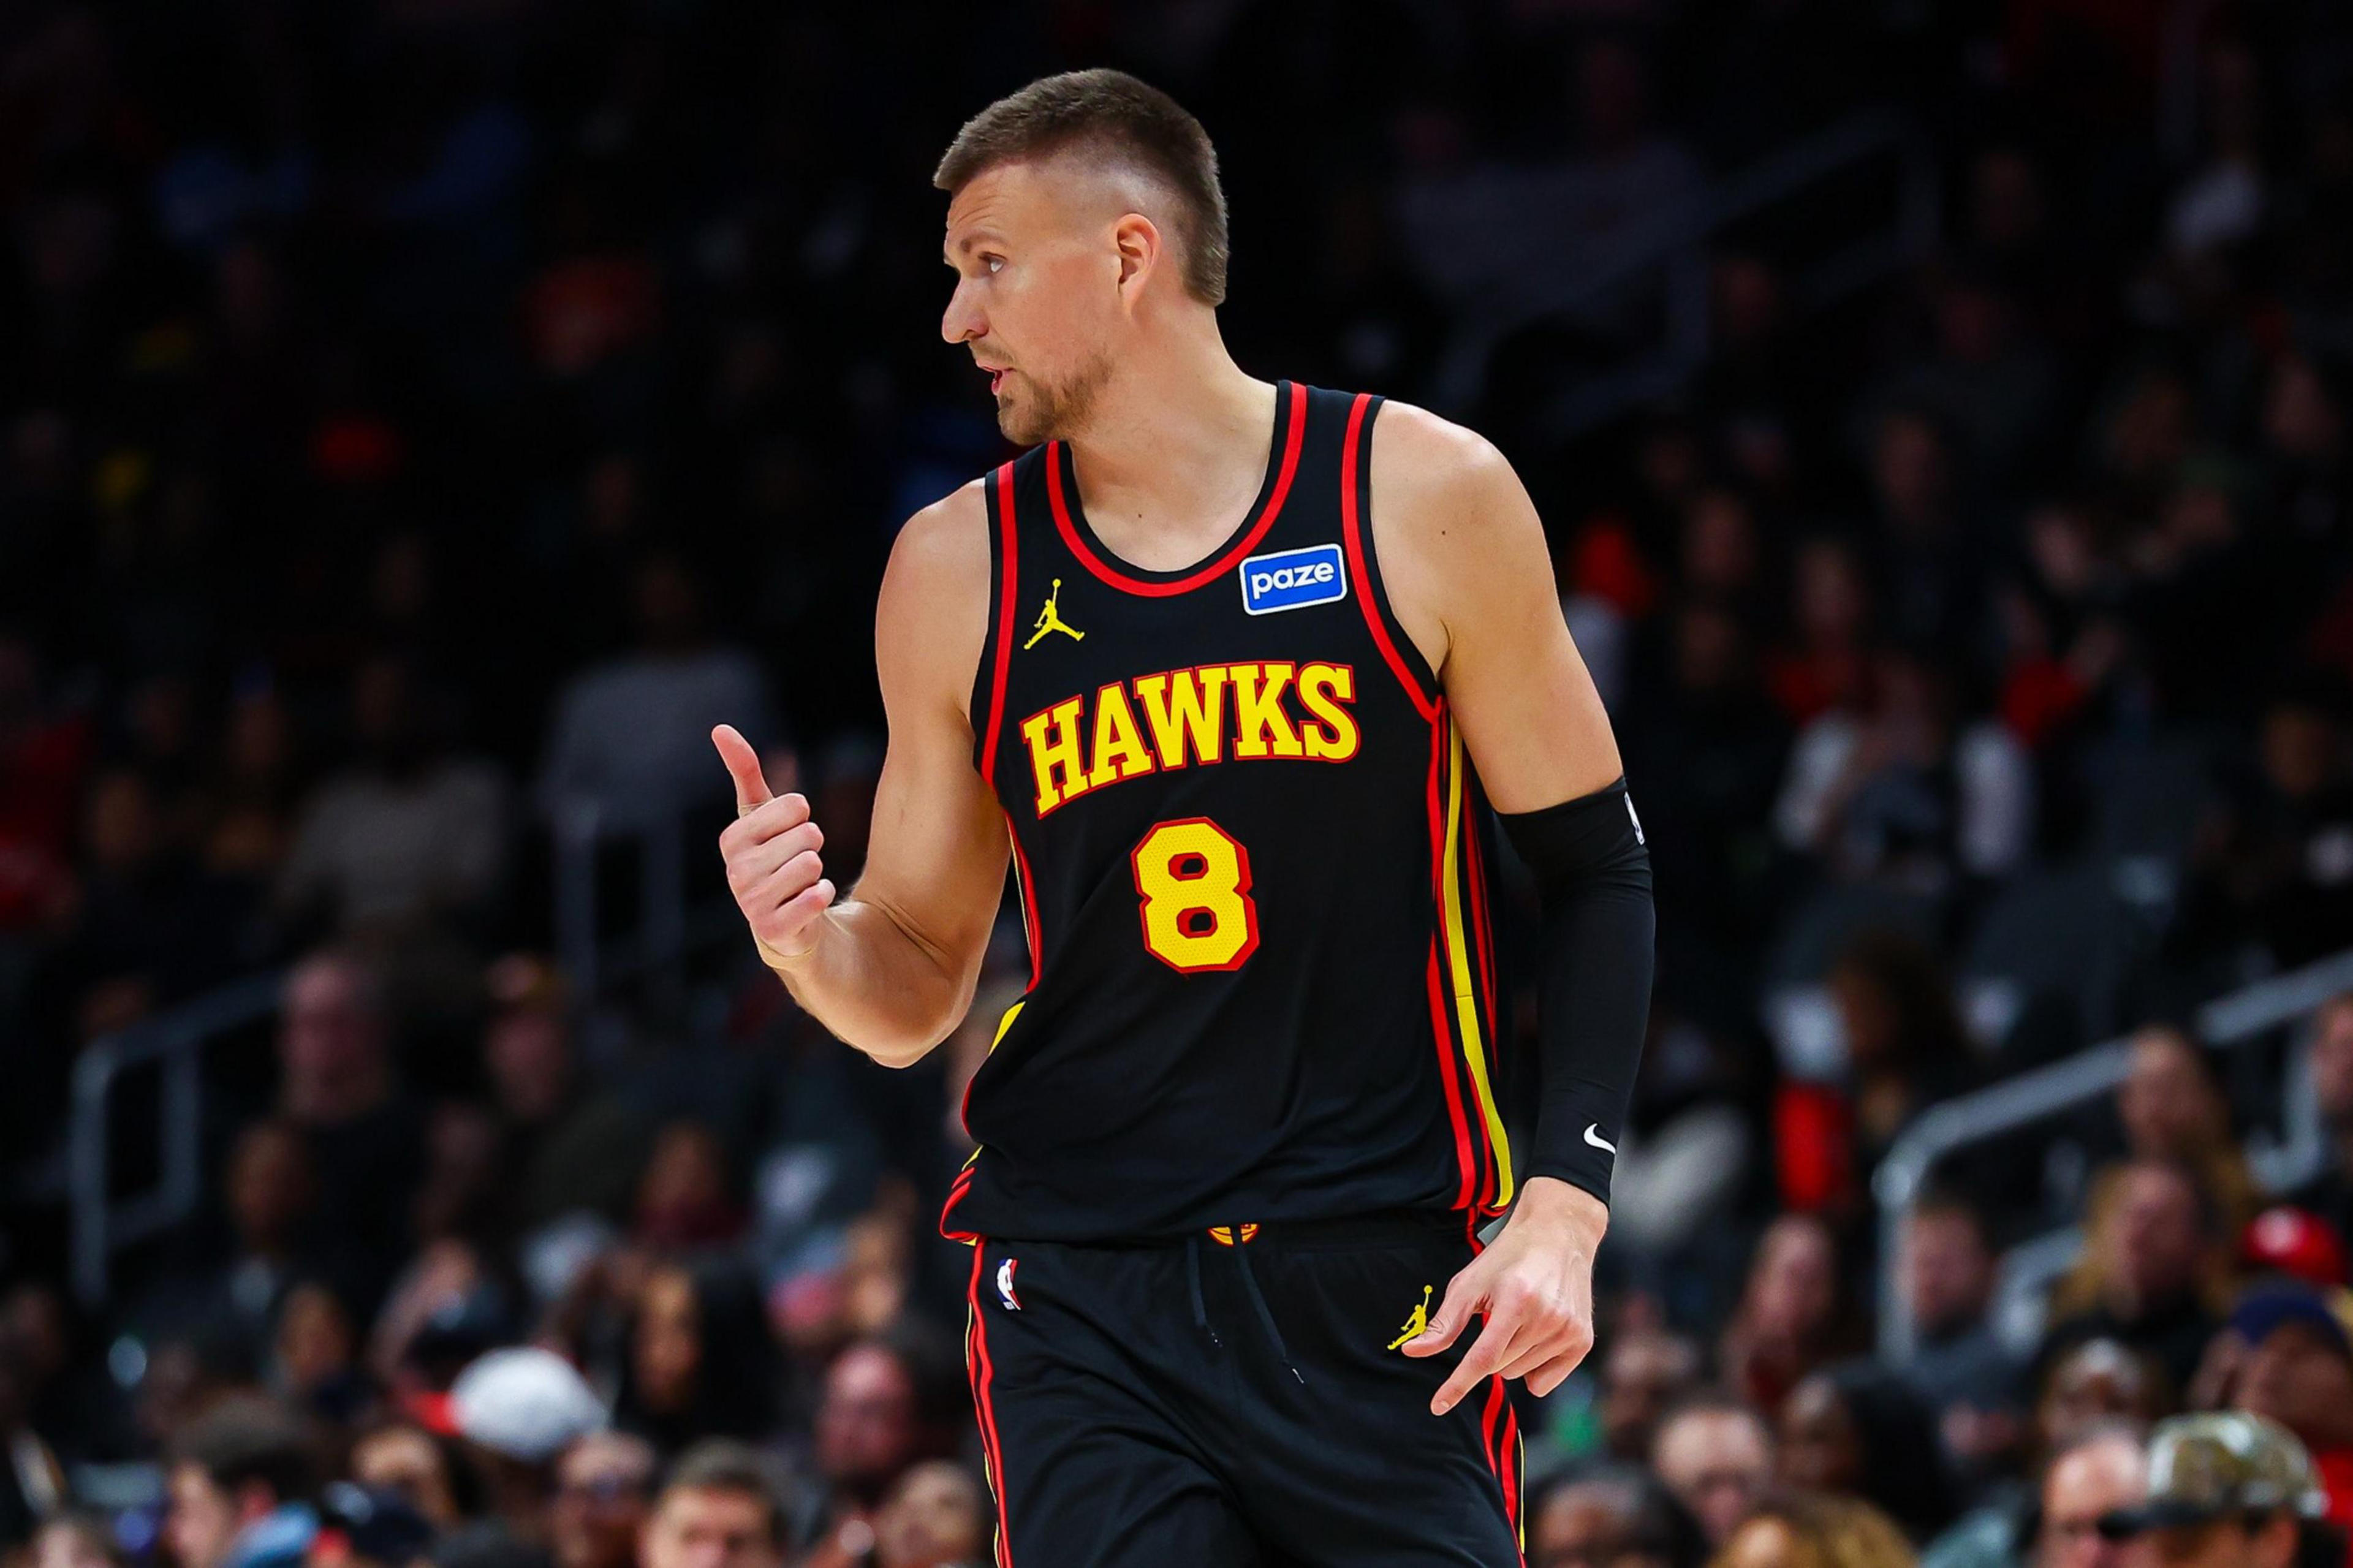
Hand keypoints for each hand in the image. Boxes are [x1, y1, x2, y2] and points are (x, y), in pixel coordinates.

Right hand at [714, 724, 835, 965]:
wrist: (787, 922)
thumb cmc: (775, 859)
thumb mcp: (761, 814)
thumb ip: (744, 771)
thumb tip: (719, 728)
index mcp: (732, 839)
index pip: (796, 806)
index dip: (803, 820)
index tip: (787, 837)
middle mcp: (736, 871)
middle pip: (809, 834)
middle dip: (813, 847)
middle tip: (796, 864)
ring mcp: (751, 903)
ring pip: (813, 863)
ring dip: (817, 874)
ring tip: (799, 885)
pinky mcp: (773, 929)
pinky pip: (816, 898)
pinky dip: (822, 896)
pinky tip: (808, 903)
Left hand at [1402, 1176, 1604, 1413]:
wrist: (1558, 1235)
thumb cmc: (1508, 1258)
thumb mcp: (1470, 1283)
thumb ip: (1444, 1323)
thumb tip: (1411, 1351)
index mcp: (1516, 1300)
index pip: (1483, 1357)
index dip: (1457, 1384)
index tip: (1437, 1406)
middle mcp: (1547, 1318)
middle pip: (1498, 1368)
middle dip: (1488, 1350)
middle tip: (1498, 1316)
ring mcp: (1568, 1331)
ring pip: (1519, 1375)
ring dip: (1510, 1356)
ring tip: (1520, 1320)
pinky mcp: (1582, 1341)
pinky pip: (1544, 1383)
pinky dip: (1533, 1368)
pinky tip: (1537, 1336)